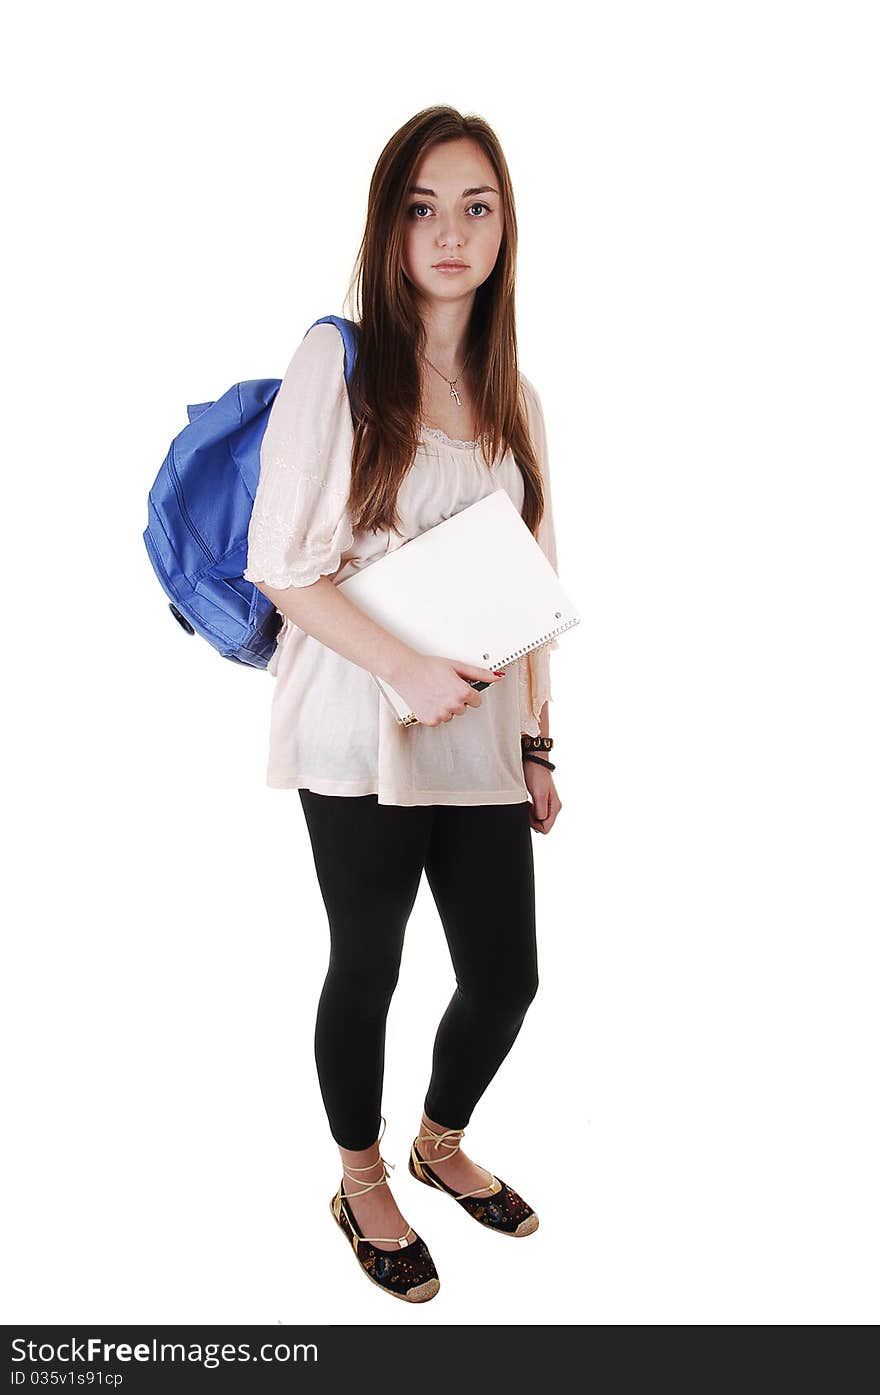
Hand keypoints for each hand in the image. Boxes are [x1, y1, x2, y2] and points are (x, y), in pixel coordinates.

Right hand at [392, 656, 506, 726]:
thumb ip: (480, 674)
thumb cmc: (429, 667)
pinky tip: (429, 700)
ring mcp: (441, 714)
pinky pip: (438, 720)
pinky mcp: (430, 720)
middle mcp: (453, 705)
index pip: (477, 701)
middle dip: (456, 700)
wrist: (406, 671)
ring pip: (451, 715)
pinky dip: (434, 712)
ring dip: (445, 707)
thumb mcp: (457, 666)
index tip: (458, 687)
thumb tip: (497, 677)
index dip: (468, 693)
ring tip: (434, 693)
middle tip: (443, 688)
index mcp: (462, 693)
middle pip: (463, 709)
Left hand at [523, 759, 560, 833]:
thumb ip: (541, 811)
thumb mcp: (539, 794)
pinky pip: (535, 813)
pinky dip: (528, 810)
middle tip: (527, 806)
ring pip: (538, 819)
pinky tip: (527, 802)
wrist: (533, 760)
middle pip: (542, 825)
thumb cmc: (536, 774)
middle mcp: (553, 807)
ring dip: (529, 814)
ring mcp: (547, 804)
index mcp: (555, 807)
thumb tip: (540, 823)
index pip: (545, 828)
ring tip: (527, 802)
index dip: (534, 823)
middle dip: (531, 819)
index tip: (529, 811)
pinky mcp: (541, 800)